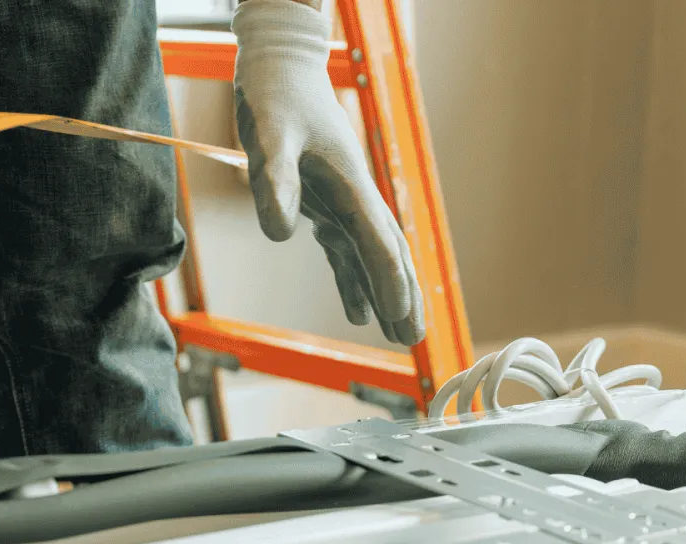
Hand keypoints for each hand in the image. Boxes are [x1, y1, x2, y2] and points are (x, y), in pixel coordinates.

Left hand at [231, 0, 425, 345]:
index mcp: (350, 182)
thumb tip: (282, 234)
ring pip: (371, 254)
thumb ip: (274, 182)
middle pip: (388, 253)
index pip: (377, 242)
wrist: (279, 64)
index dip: (390, 282)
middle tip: (416, 338)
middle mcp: (354, 194)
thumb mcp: (269, 135)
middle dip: (404, 295)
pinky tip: (358, 311)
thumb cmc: (276, 93)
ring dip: (385, 293)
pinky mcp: (325, 200)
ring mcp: (342, 198)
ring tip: (400, 335)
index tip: (399, 317)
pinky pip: (346, 248)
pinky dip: (354, 279)